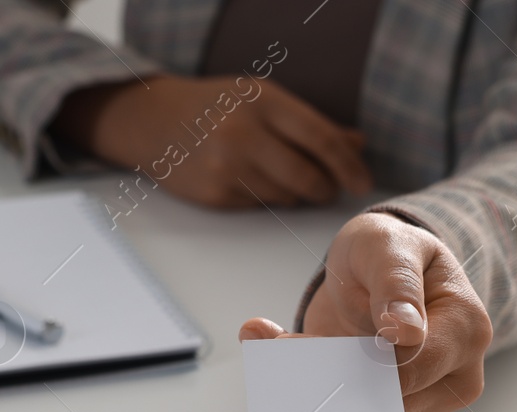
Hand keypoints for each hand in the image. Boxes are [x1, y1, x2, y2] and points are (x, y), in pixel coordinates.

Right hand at [54, 75, 371, 207]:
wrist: (154, 122)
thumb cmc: (218, 107)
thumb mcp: (263, 100)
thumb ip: (310, 123)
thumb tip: (357, 145)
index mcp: (262, 101)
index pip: (322, 140)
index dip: (349, 166)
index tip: (362, 181)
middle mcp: (243, 134)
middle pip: (308, 176)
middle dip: (326, 188)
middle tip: (329, 188)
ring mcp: (226, 167)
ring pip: (286, 196)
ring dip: (298, 194)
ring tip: (287, 179)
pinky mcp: (214, 195)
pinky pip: (260, 206)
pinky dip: (269, 199)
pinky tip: (256, 182)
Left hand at [253, 212, 492, 411]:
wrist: (380, 271)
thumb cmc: (389, 253)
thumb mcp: (386, 246)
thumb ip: (396, 281)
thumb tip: (405, 329)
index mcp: (466, 330)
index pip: (412, 369)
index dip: (358, 362)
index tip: (296, 343)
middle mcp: (460, 374)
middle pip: (392, 400)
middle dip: (336, 377)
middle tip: (285, 348)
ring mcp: (434, 403)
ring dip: (327, 391)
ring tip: (291, 353)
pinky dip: (330, 402)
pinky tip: (303, 371)